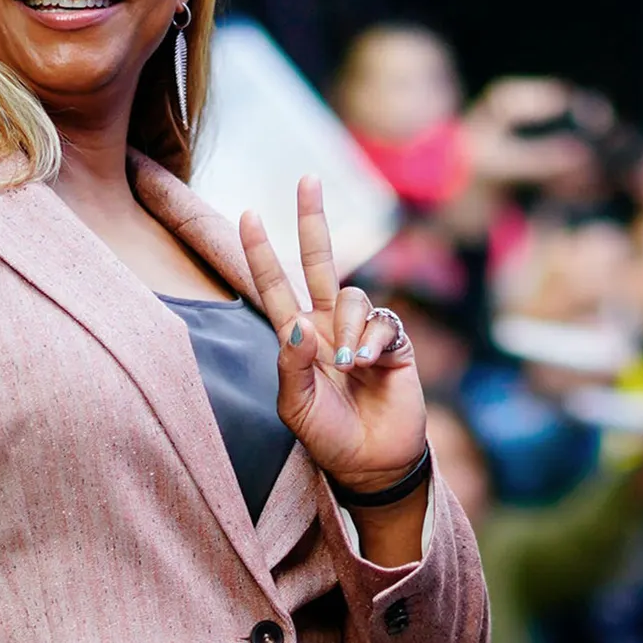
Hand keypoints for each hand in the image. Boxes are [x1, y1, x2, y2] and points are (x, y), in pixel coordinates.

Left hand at [238, 178, 428, 505]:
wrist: (372, 462)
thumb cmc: (328, 438)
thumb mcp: (295, 408)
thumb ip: (291, 367)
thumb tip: (297, 323)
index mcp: (297, 340)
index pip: (274, 288)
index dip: (261, 254)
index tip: (249, 216)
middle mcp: (327, 326)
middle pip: (318, 261)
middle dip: (312, 221)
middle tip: (308, 179)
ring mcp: (361, 331)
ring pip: (354, 297)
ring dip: (350, 329)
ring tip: (350, 367)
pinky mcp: (394, 342)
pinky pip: (383, 322)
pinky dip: (374, 341)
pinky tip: (371, 366)